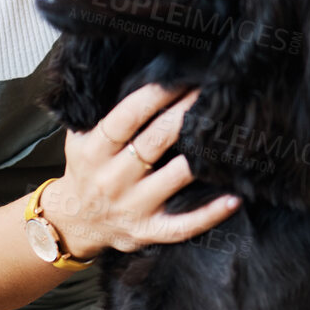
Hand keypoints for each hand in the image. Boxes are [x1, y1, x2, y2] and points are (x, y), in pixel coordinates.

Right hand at [45, 84, 240, 255]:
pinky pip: (183, 225)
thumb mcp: (80, 139)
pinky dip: (210, 214)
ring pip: (174, 178)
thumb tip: (139, 78)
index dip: (156, 95)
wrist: (74, 223)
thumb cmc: (85, 171)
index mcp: (95, 150)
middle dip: (185, 114)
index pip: (127, 117)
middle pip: (155, 141)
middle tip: (212, 92)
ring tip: (227, 134)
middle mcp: (113, 178)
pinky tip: (234, 198)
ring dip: (202, 156)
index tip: (181, 77)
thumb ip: (103, 114)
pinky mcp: (148, 231)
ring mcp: (133, 207)